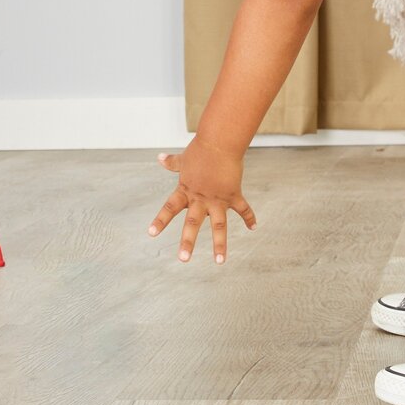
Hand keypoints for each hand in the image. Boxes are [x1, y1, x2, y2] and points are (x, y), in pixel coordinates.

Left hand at [147, 136, 257, 264]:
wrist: (219, 142)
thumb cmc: (200, 149)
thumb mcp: (184, 159)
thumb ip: (172, 163)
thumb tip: (160, 157)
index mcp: (186, 190)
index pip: (169, 208)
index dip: (160, 220)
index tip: (151, 234)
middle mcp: (200, 198)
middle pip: (193, 223)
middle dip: (188, 241)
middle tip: (183, 259)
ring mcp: (217, 198)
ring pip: (219, 225)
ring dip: (220, 244)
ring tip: (219, 262)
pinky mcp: (232, 195)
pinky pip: (242, 209)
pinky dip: (249, 217)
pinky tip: (254, 227)